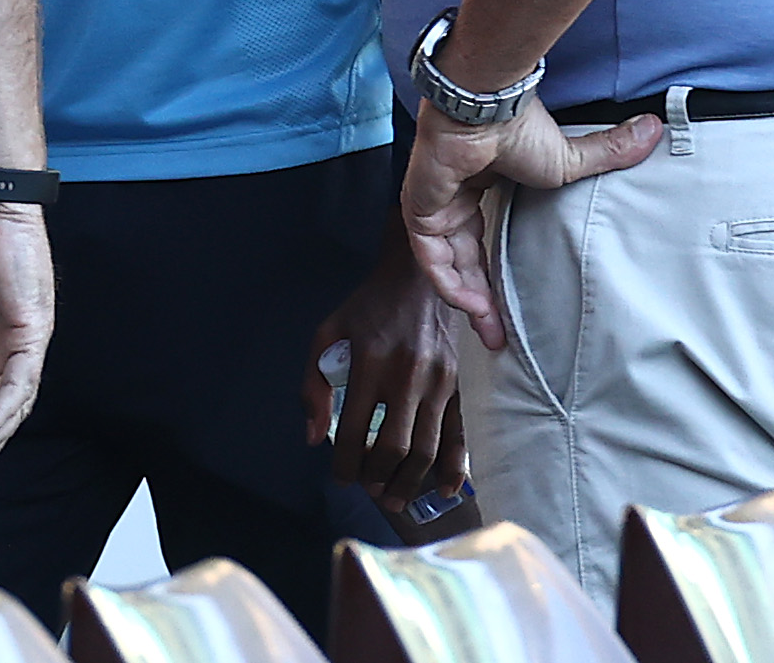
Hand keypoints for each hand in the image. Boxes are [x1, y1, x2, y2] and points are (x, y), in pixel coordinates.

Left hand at [301, 222, 468, 515]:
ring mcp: (439, 381)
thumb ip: (314, 384)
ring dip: (409, 483)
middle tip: (368, 490)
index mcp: (370, 361)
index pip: (354, 429)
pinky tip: (443, 489)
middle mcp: (407, 374)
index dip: (345, 463)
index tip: (341, 477)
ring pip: (426, 448)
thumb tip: (313, 437)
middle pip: (393, 447)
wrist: (421, 274)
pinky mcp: (460, 384)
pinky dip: (453, 468)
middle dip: (377, 478)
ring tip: (393, 499)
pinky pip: (459, 434)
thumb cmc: (370, 306)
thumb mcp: (329, 332)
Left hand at [401, 100, 659, 350]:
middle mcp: (453, 197)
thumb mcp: (570, 159)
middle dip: (481, 299)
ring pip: (446, 264)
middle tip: (499, 334)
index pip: (481, 240)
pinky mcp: (421, 208)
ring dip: (467, 299)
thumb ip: (608, 153)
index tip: (510, 310)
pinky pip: (430, 258)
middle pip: (463, 259)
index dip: (493, 276)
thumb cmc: (521, 128)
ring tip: (492, 330)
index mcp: (480, 186)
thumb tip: (654, 130)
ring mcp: (434, 204)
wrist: (487, 109)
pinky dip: (449, 284)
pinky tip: (472, 306)